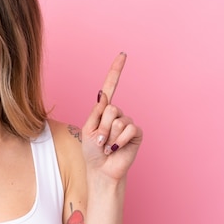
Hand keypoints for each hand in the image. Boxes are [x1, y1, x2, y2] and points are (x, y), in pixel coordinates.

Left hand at [81, 53, 142, 182]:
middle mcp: (117, 113)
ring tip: (107, 146)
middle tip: (99, 140)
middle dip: (101, 126)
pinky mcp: (136, 133)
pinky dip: (118, 141)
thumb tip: (104, 94)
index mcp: (103, 110)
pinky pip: (128, 129)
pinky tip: (115, 149)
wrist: (101, 169)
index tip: (123, 55)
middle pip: (110, 108)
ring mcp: (127, 122)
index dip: (116, 71)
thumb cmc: (92, 151)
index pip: (111, 86)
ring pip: (117, 120)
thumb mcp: (88, 129)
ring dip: (108, 136)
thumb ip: (96, 112)